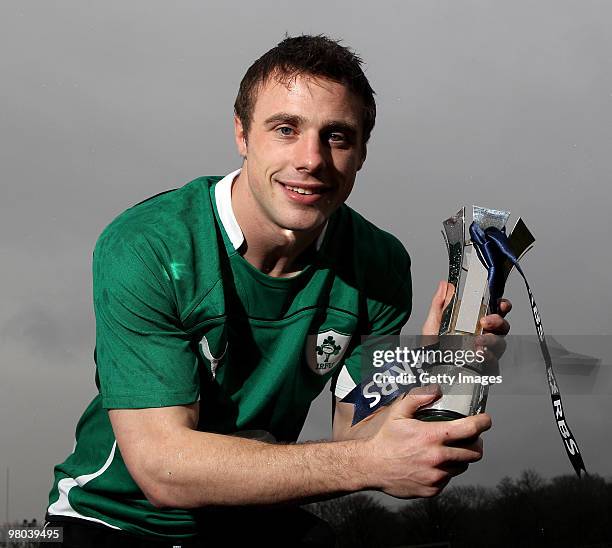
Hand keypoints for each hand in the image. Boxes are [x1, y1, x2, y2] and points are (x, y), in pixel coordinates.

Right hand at [361, 385, 490, 498]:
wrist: (371, 466)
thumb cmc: (385, 439)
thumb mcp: (398, 412)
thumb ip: (418, 398)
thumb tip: (436, 390)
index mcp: (432, 436)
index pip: (469, 429)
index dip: (483, 423)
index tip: (485, 420)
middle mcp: (437, 457)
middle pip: (474, 451)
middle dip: (475, 442)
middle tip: (469, 438)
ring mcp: (436, 476)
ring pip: (462, 466)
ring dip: (460, 458)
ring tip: (448, 451)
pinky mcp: (432, 489)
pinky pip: (448, 479)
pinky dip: (445, 471)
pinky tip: (432, 464)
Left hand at [422, 281, 511, 369]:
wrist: (428, 370)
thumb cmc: (434, 348)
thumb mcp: (433, 323)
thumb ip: (440, 304)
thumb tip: (445, 285)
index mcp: (475, 323)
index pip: (494, 311)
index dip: (502, 306)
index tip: (501, 304)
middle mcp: (484, 336)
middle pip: (502, 326)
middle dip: (497, 321)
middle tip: (484, 322)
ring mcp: (486, 352)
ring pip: (500, 343)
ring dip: (491, 340)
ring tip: (477, 341)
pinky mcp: (485, 367)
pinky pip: (494, 362)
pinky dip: (488, 357)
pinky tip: (480, 354)